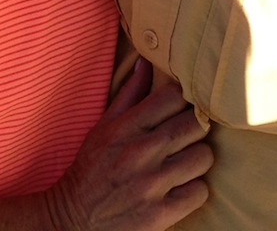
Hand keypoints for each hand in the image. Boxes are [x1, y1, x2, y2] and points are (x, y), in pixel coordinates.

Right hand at [44, 59, 212, 230]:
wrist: (73, 220)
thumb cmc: (90, 169)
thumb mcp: (103, 126)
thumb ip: (129, 93)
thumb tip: (146, 61)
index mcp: (126, 127)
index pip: (174, 96)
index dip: (185, 97)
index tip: (184, 105)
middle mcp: (141, 152)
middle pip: (196, 124)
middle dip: (196, 127)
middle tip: (189, 134)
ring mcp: (152, 184)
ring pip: (203, 157)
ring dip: (198, 158)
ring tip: (185, 161)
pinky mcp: (160, 214)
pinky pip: (200, 191)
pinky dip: (194, 190)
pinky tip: (181, 187)